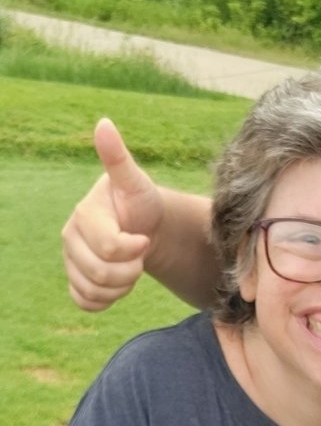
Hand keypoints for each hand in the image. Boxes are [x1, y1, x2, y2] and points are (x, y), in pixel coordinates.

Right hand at [61, 118, 162, 310]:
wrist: (143, 226)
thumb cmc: (141, 202)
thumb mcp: (136, 181)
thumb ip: (118, 158)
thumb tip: (104, 123)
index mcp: (84, 215)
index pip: (108, 247)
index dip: (133, 249)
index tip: (145, 239)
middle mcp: (70, 238)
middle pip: (101, 273)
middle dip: (131, 270)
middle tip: (141, 254)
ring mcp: (70, 261)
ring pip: (94, 290)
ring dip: (122, 286)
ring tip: (133, 267)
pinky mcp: (75, 280)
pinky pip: (85, 302)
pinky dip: (106, 300)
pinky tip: (120, 284)